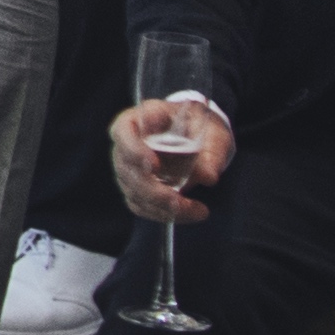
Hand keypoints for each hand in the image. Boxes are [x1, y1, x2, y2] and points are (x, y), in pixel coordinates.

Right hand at [116, 93, 233, 221]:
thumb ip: (211, 152)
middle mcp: (127, 144)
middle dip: (153, 190)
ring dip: (162, 207)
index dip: (133, 150)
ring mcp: (128, 168)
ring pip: (134, 192)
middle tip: (180, 201)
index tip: (154, 165)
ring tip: (197, 211)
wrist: (197, 137)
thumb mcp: (211, 132)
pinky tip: (187, 214)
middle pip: (127, 169)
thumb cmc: (199, 127)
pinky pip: (140, 205)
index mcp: (139, 120)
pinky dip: (162, 214)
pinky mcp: (135, 187)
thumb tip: (209, 177)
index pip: (123, 131)